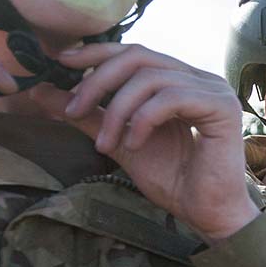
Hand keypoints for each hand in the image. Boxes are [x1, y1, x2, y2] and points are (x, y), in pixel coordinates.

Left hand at [29, 41, 257, 241]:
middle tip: (72, 109)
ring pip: (150, 78)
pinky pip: (170, 98)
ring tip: (105, 143)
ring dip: (117, 110)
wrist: (207, 214)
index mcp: (180, 80)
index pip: (135, 53)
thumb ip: (90, 115)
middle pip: (139, 56)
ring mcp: (213, 89)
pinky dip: (143, 120)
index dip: (98, 52)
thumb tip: (44, 92)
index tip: (61, 62)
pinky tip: (133, 144)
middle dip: (99, 80)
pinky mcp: (221, 107)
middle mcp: (198, 78)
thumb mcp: (120, 142)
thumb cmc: (173, 181)